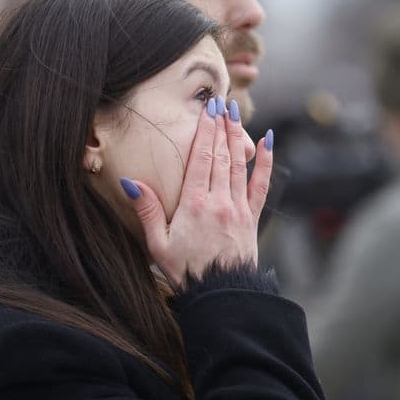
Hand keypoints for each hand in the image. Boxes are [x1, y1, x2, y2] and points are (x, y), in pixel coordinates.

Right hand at [121, 97, 273, 288]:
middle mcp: (219, 201)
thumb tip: (131, 183)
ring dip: (237, 137)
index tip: (206, 110)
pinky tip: (269, 143)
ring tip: (234, 114)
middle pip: (221, 155)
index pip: (201, 158)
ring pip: (238, 164)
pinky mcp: (251, 219)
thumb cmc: (186, 272)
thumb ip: (148, 211)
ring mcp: (238, 208)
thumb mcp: (158, 244)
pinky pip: (260, 185)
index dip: (205, 131)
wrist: (221, 297)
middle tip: (220, 103)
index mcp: (194, 204)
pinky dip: (265, 163)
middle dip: (221, 126)